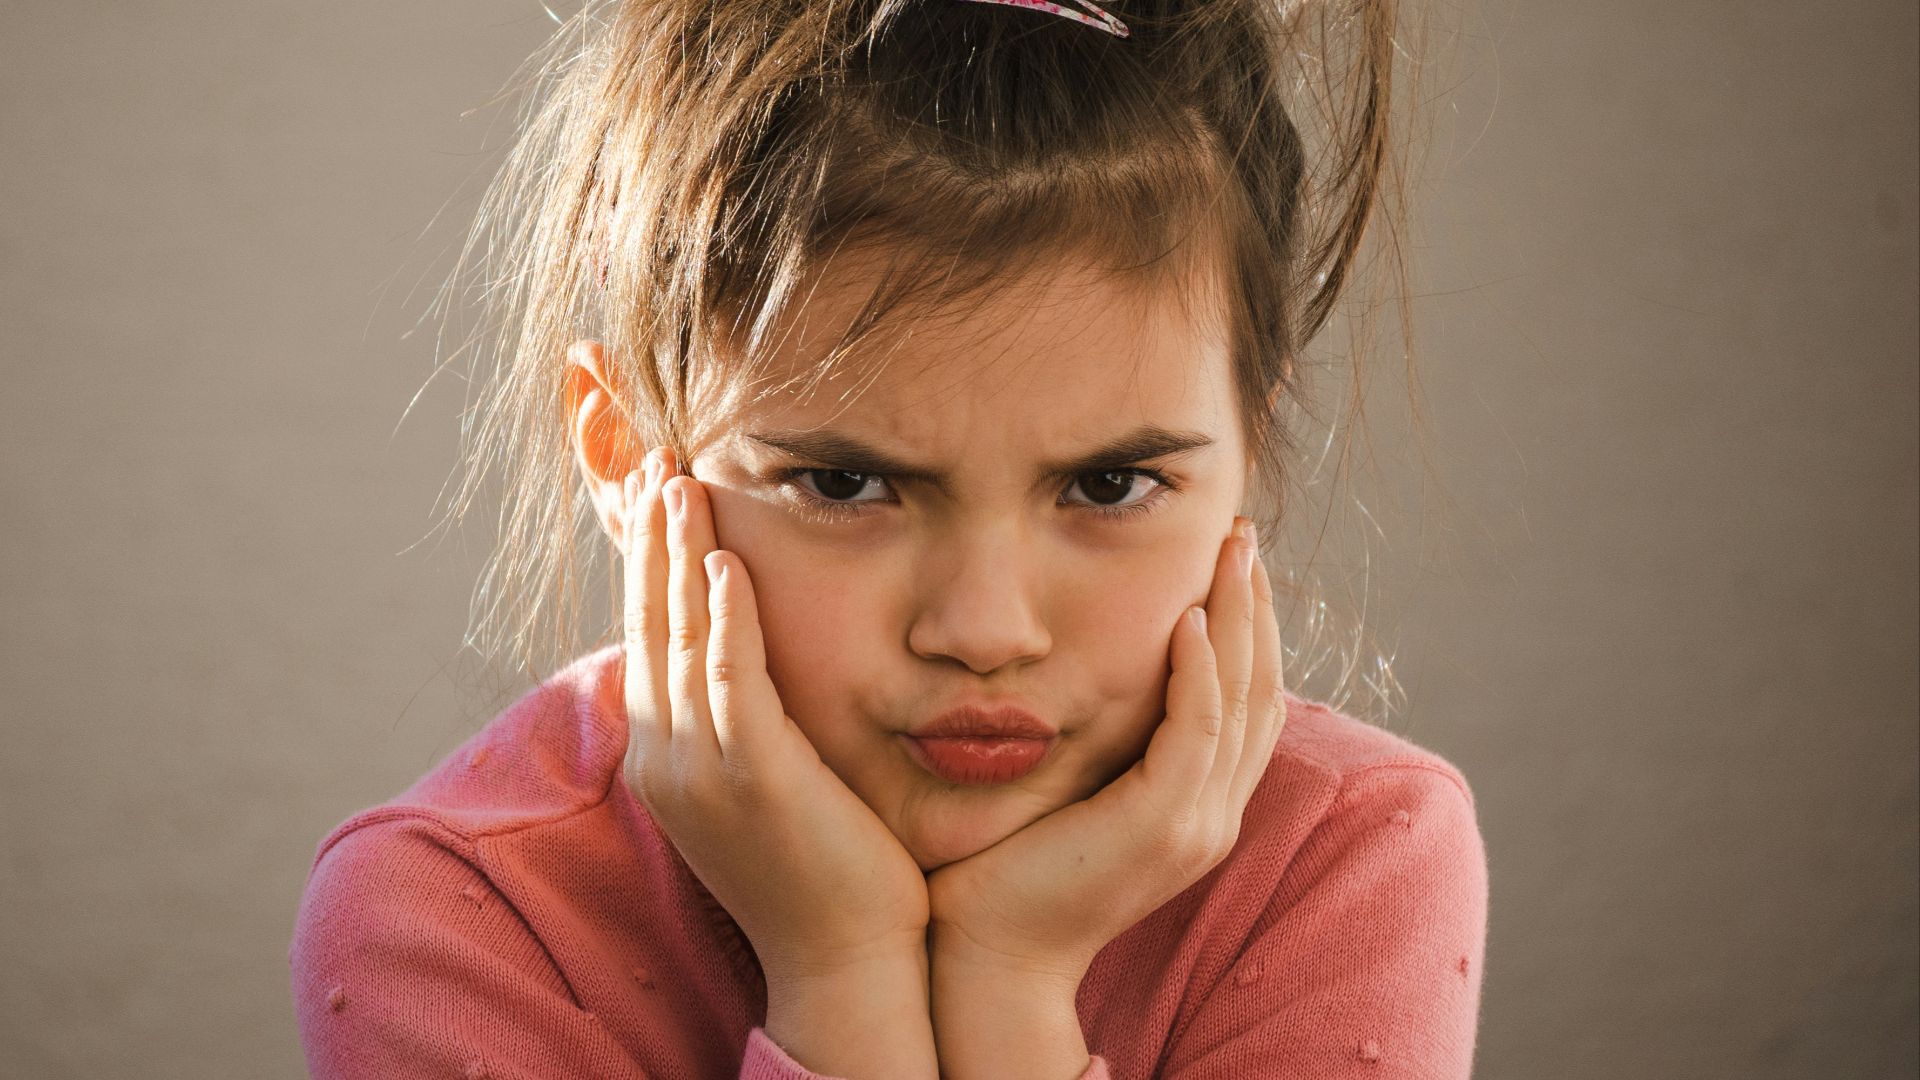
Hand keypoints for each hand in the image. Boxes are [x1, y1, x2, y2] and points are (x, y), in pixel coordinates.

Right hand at [620, 447, 931, 979]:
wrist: (846, 960)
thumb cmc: (823, 866)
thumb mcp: (765, 779)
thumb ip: (746, 715)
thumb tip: (746, 652)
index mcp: (664, 757)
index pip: (647, 635)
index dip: (649, 561)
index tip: (656, 490)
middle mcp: (664, 759)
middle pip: (648, 624)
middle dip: (651, 539)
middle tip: (656, 460)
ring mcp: (700, 772)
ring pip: (679, 639)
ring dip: (678, 555)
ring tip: (679, 480)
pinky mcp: (751, 780)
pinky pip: (730, 682)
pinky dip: (725, 619)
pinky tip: (726, 560)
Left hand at [924, 517, 1285, 982]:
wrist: (988, 953)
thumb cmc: (1006, 868)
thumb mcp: (1069, 787)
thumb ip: (1099, 738)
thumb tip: (1085, 664)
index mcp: (1198, 805)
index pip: (1247, 702)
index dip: (1249, 628)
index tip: (1232, 561)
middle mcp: (1212, 814)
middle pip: (1260, 690)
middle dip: (1256, 607)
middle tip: (1243, 535)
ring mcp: (1196, 824)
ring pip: (1241, 702)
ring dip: (1239, 620)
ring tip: (1230, 553)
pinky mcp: (1162, 827)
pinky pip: (1197, 733)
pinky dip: (1198, 672)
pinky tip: (1188, 619)